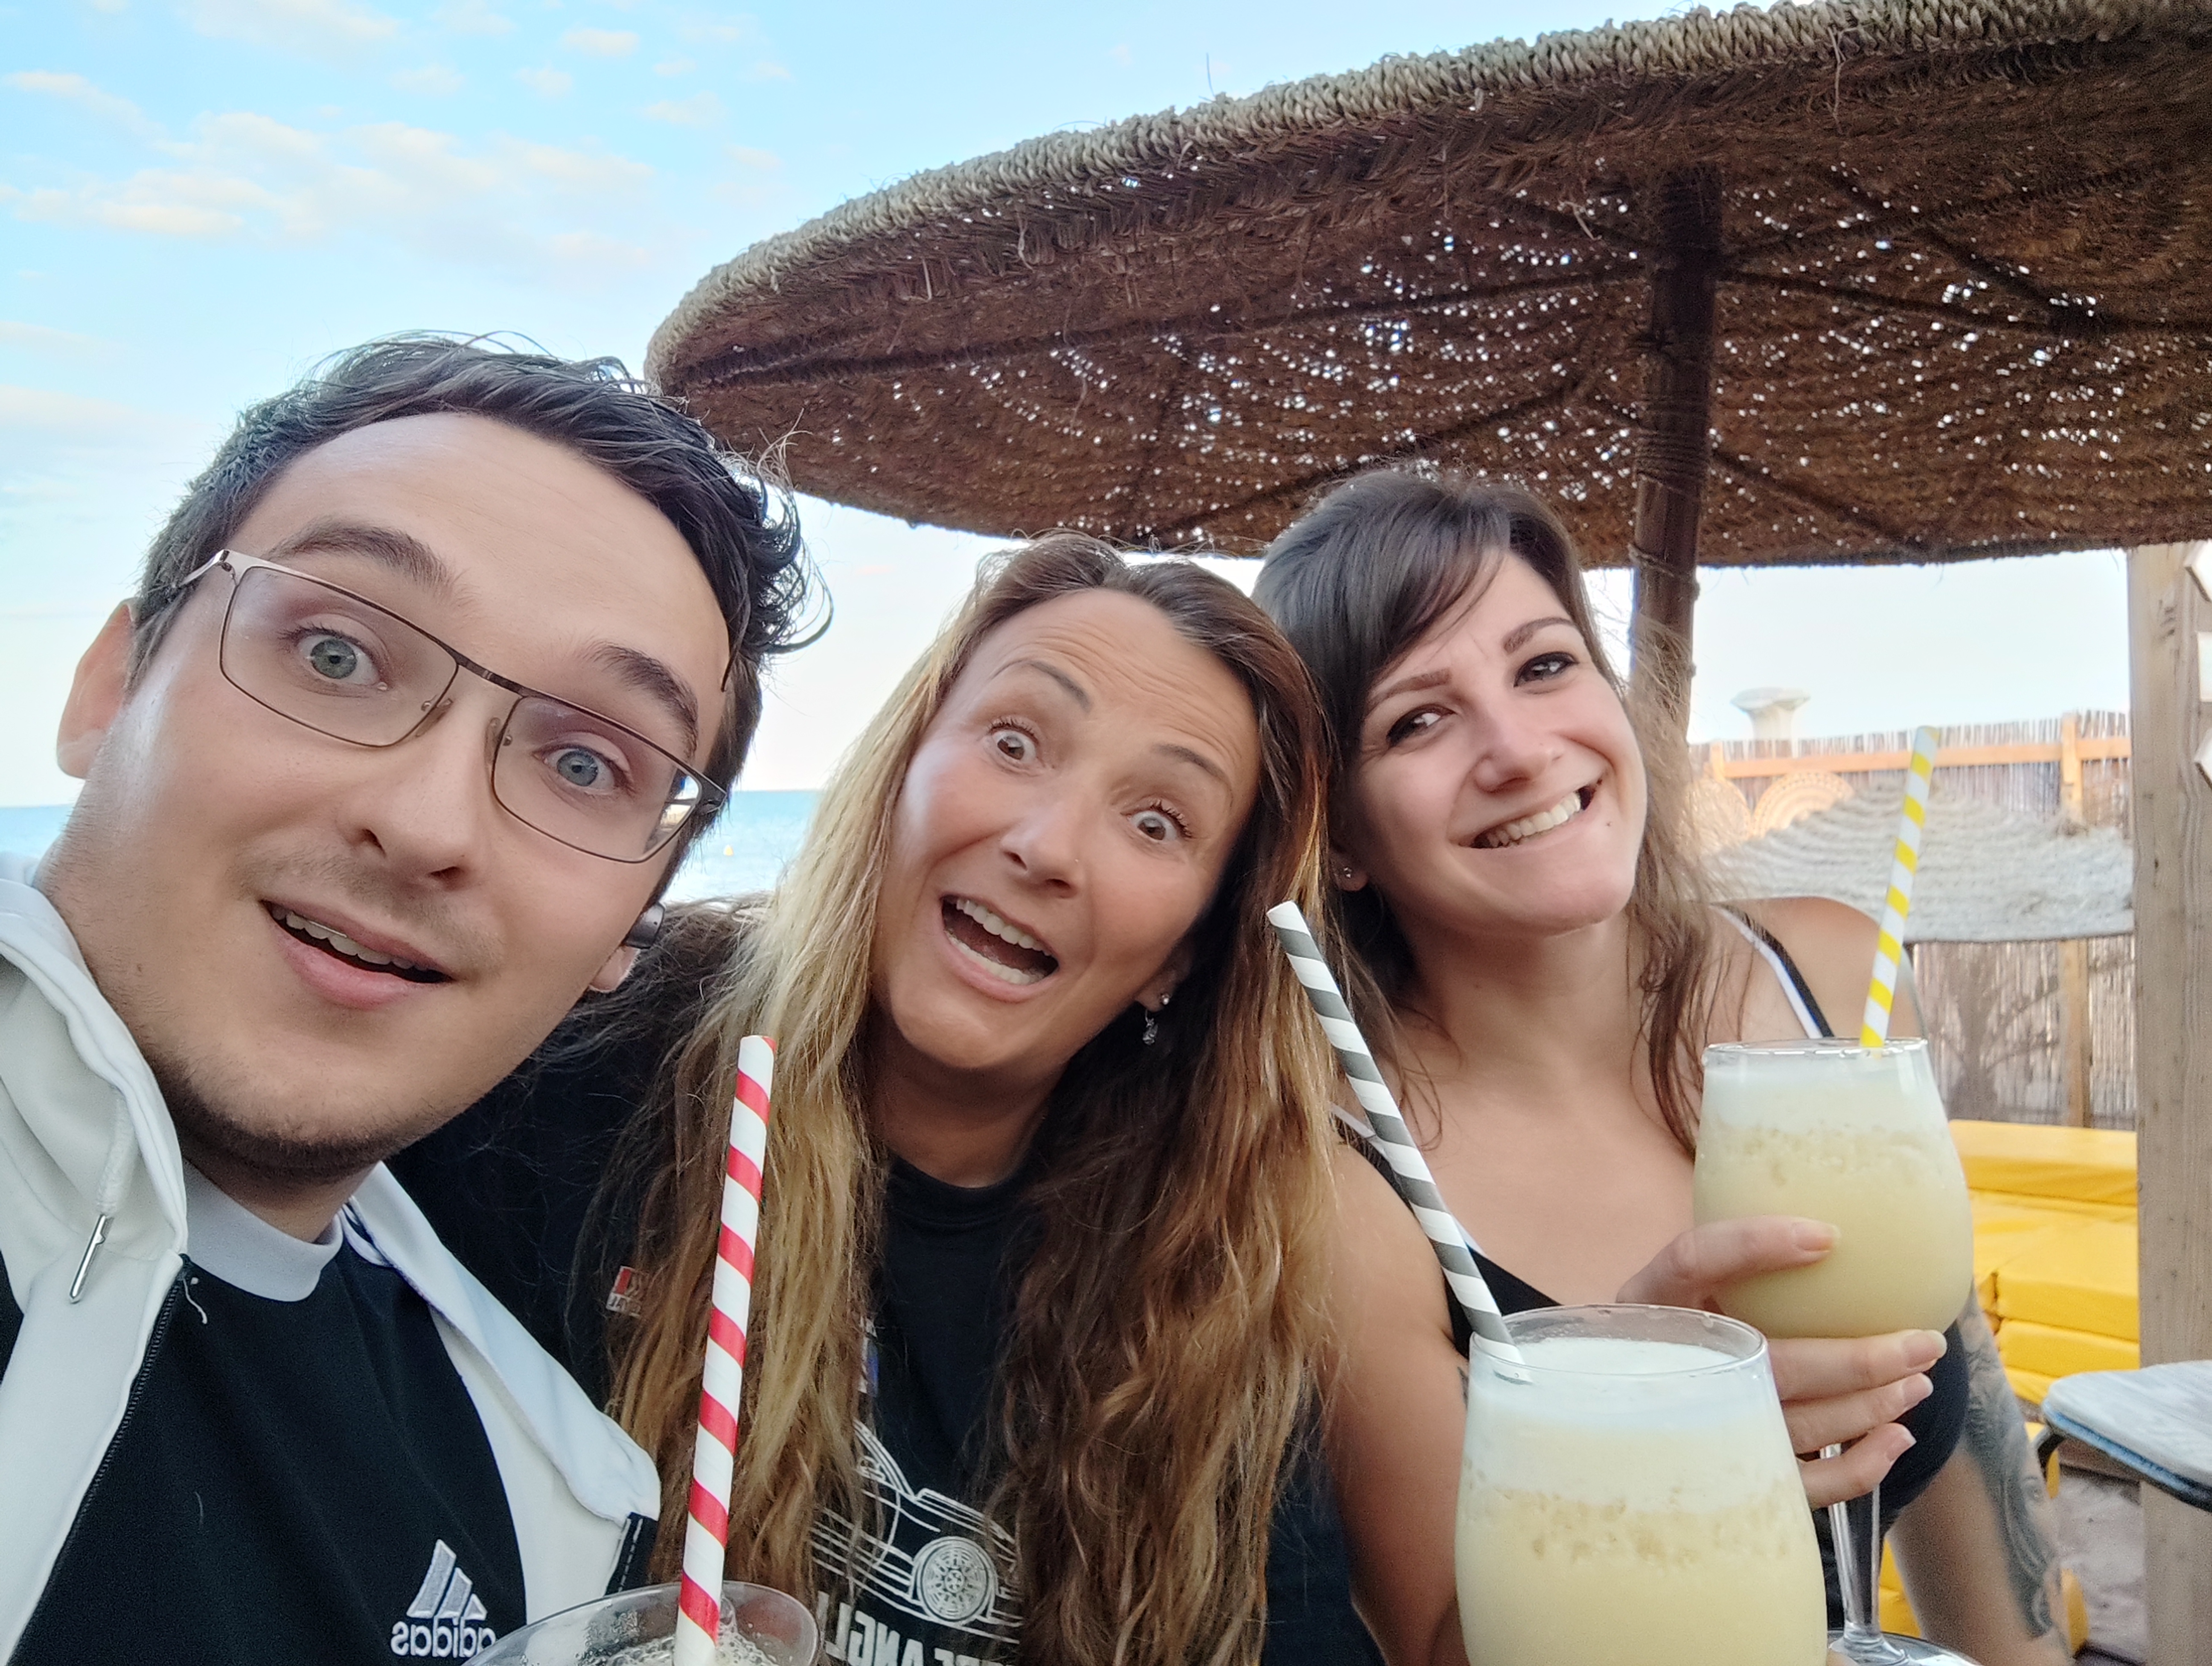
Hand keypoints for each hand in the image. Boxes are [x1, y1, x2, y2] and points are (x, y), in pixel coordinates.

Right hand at [1618, 1216, 1945, 1507]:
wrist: (1624, 1413)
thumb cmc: (1677, 1331)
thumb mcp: (1685, 1286)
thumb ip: (1732, 1261)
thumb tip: (1830, 1224)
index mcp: (1650, 1304)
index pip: (1693, 1260)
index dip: (1757, 1244)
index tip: (1830, 1236)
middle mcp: (1668, 1366)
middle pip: (1771, 1363)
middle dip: (1860, 1357)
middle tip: (1924, 1343)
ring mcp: (1696, 1430)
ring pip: (1796, 1426)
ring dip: (1870, 1407)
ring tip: (1918, 1382)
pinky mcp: (1727, 1478)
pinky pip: (1800, 1487)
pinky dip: (1858, 1469)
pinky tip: (1895, 1438)